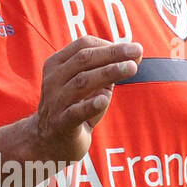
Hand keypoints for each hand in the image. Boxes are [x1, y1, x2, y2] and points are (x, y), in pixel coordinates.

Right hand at [29, 36, 142, 164]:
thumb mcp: (87, 85)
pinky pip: (75, 112)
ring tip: (131, 68)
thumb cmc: (73, 106)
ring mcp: (55, 101)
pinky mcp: (61, 123)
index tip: (132, 48)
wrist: (48, 141)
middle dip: (112, 54)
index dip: (109, 45)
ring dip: (108, 72)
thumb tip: (136, 54)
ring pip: (82, 81)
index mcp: (57, 64)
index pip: (83, 46)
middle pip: (83, 60)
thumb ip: (106, 70)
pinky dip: (90, 105)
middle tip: (137, 52)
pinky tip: (104, 99)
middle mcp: (53, 79)